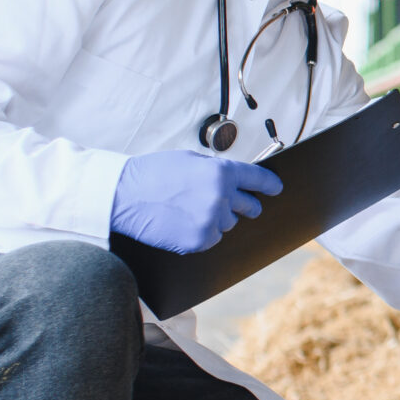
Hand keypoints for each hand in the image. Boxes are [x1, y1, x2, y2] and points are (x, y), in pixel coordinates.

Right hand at [111, 151, 283, 253]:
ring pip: (228, 224)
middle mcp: (221, 197)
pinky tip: (183, 222)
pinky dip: (202, 233)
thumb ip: (216, 169)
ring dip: (216, 218)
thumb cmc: (152, 174)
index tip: (276, 189)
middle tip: (229, 203)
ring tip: (189, 209)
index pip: (258, 180)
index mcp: (221, 172)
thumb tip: (234, 179)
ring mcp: (211, 221)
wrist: (123, 194)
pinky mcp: (199, 240)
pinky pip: (212, 239)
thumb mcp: (190, 159)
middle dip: (244, 205)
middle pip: (249, 207)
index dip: (270, 185)